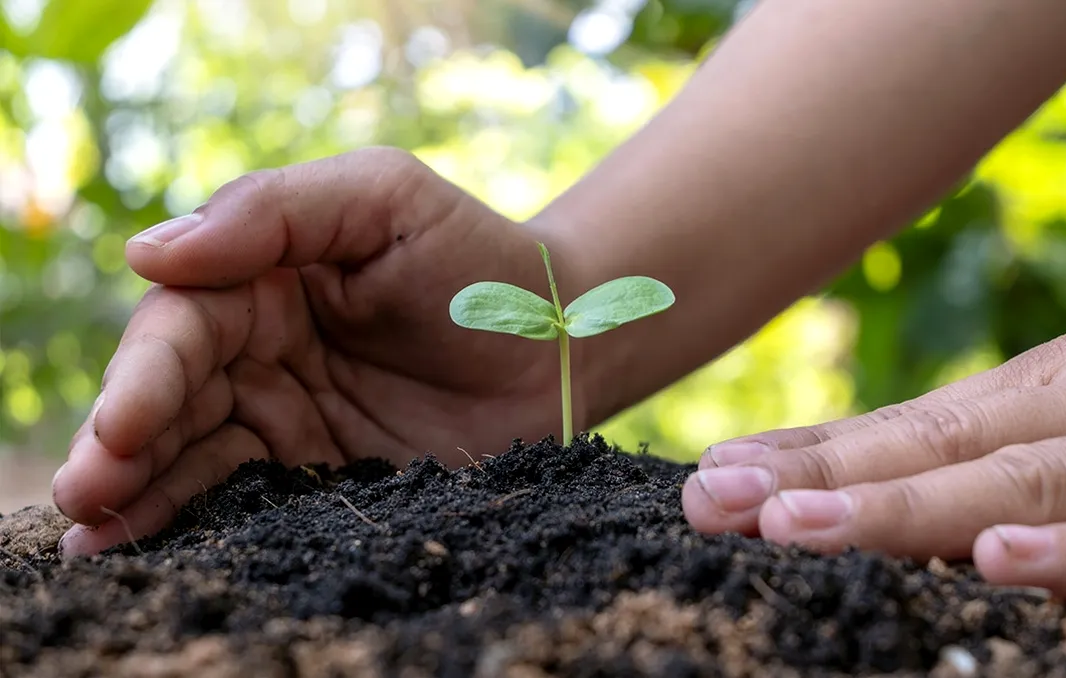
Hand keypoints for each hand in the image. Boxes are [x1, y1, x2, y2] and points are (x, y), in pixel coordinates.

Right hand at [54, 148, 576, 555]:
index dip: (146, 375)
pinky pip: (251, 500)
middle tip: (86, 491)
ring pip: (194, 455)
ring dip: (140, 493)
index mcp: (261, 281)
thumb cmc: (476, 257)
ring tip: (94, 536)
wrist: (560, 340)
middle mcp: (260, 353)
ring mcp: (288, 420)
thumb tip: (148, 253)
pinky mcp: (323, 476)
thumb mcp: (383, 198)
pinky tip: (150, 548)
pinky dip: (198, 521)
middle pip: (172, 397)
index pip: (183, 326)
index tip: (122, 426)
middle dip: (122, 444)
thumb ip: (275, 210)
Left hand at [682, 330, 1065, 613]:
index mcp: (1046, 389)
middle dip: (828, 481)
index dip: (805, 454)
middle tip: (724, 503)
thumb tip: (801, 485)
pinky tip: (1001, 565)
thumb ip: (956, 462)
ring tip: (805, 528)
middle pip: (944, 451)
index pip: (903, 427)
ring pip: (1029, 488)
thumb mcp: (1062, 434)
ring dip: (911, 512)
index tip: (709, 480)